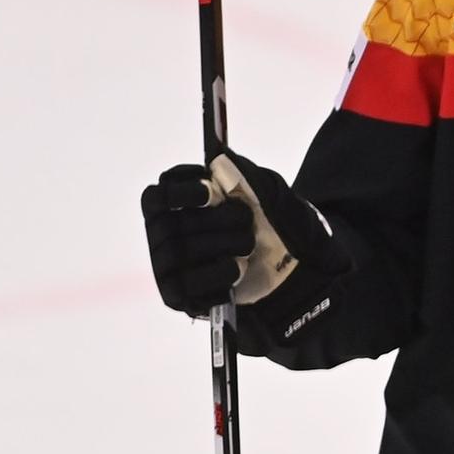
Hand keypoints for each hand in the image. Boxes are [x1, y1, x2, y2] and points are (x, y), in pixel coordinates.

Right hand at [140, 153, 346, 336]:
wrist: (296, 270)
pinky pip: (188, 284)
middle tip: (246, 221)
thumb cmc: (273, 226)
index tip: (211, 191)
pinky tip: (238, 270)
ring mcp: (168, 266)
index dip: (180, 191)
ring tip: (248, 246)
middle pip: (172, 223)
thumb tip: (220, 158)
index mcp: (176, 206)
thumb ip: (245, 174)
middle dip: (217, 220)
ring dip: (224, 245)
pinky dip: (219, 274)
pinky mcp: (178, 295)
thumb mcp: (269, 194)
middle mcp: (163, 235)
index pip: (157, 195)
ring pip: (179, 252)